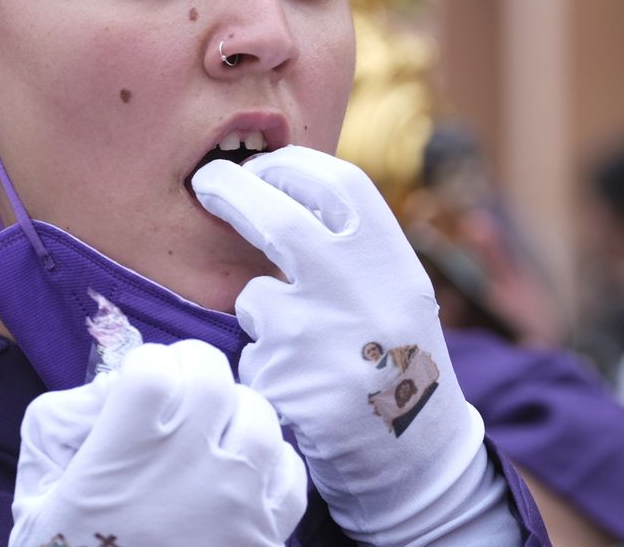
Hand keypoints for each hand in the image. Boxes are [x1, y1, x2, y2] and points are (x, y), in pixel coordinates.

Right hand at [10, 339, 306, 546]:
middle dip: (193, 372)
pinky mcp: (268, 535)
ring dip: (234, 414)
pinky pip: (289, 471)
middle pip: (215, 377)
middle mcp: (191, 465)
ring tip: (211, 436)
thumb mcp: (36, 497)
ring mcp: (238, 500)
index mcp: (128, 451)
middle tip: (176, 393)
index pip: (155, 365)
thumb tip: (107, 392)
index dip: (146, 365)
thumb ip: (58, 428)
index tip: (137, 385)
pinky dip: (269, 463)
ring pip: (260, 416)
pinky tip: (240, 475)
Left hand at [193, 147, 519, 545]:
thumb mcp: (398, 291)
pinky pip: (253, 357)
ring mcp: (316, 334)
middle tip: (207, 183)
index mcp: (391, 259)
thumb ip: (354, 247)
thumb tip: (287, 186)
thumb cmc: (400, 363)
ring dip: (265, 319)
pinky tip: (304, 391)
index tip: (262, 166)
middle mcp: (355, 287)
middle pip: (274, 215)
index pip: (336, 182)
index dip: (291, 166)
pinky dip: (267, 369)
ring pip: (255, 300)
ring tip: (310, 354)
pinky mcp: (283, 381)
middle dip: (231, 192)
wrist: (416, 457)